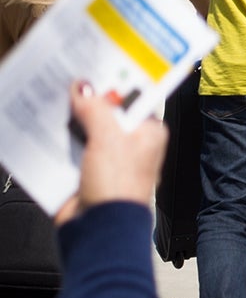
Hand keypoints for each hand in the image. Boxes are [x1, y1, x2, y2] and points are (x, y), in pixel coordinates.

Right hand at [56, 83, 167, 223]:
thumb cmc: (118, 189)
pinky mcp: (85, 172)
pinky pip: (69, 148)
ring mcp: (107, 159)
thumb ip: (96, 110)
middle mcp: (131, 145)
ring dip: (69, 120)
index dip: (115, 84)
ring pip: (85, 130)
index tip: (96, 66)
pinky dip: (57, 140)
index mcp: (148, 133)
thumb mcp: (109, 140)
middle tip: (68, 80)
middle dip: (86, 101)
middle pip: (106, 113)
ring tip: (51, 100)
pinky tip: (44, 127)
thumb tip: (84, 88)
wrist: (98, 230)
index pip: (134, 99)